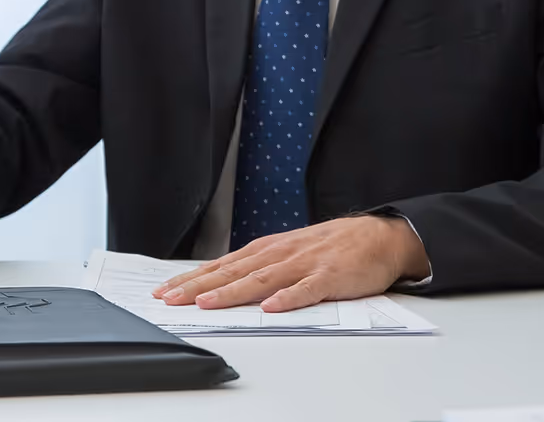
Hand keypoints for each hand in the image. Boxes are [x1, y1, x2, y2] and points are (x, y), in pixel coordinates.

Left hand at [150, 216, 430, 311]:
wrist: (379, 236)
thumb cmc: (331, 248)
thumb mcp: (289, 252)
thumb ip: (260, 267)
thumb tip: (223, 284)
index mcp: (268, 250)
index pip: (222, 265)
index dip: (192, 278)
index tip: (165, 290)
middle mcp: (280, 254)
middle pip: (233, 272)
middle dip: (199, 285)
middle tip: (170, 298)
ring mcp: (305, 264)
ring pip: (262, 279)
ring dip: (233, 291)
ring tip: (207, 302)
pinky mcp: (330, 276)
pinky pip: (307, 289)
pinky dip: (288, 298)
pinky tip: (271, 307)